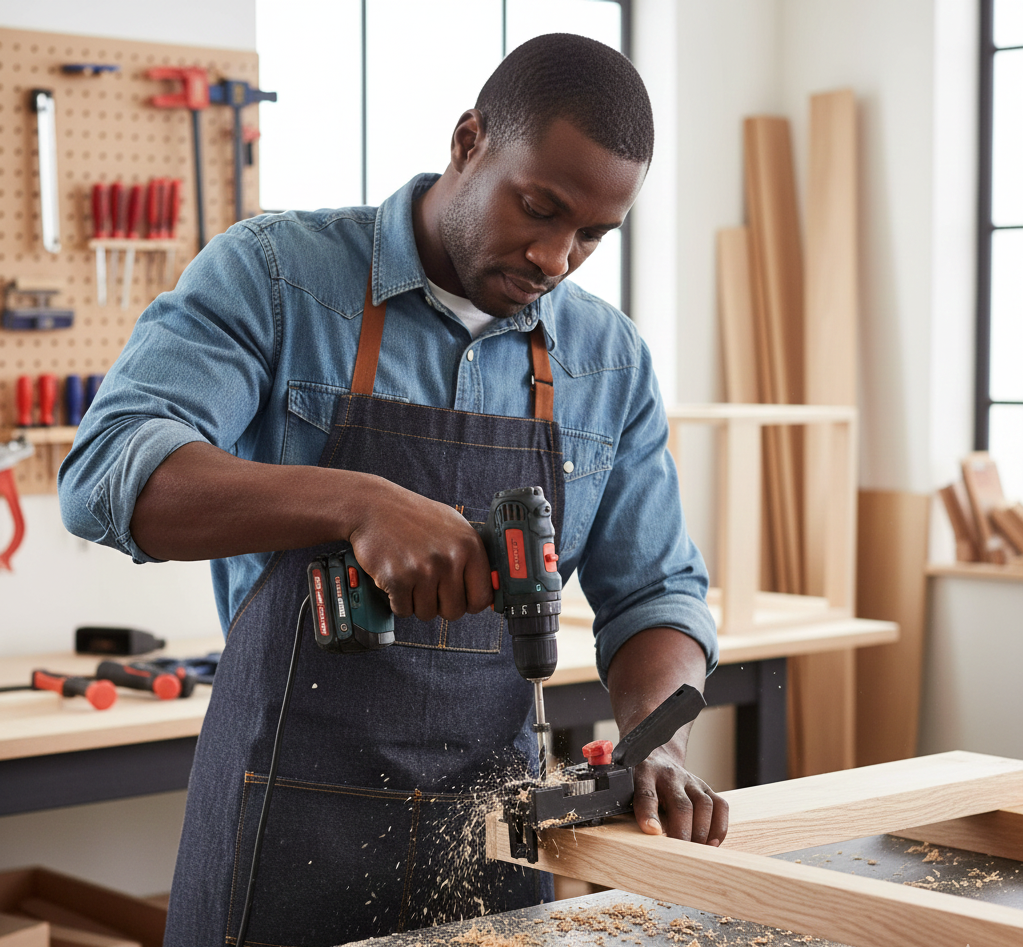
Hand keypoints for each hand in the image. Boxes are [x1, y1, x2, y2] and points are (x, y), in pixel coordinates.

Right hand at [347, 477, 492, 622]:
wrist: (373, 506)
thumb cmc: (413, 516)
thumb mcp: (453, 526)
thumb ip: (471, 555)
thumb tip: (491, 586)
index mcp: (469, 546)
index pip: (482, 597)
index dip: (470, 603)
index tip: (461, 600)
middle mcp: (450, 558)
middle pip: (455, 611)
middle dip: (440, 605)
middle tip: (428, 586)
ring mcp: (424, 570)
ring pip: (427, 614)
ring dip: (417, 602)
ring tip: (410, 577)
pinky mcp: (398, 579)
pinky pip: (404, 611)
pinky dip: (397, 601)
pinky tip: (396, 578)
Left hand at [630, 741, 728, 844]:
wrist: (655, 757)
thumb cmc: (639, 782)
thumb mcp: (628, 789)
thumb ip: (633, 809)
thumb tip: (643, 837)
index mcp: (644, 776)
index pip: (646, 794)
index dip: (648, 813)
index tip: (652, 831)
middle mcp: (669, 776)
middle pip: (681, 804)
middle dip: (682, 832)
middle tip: (679, 854)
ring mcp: (690, 780)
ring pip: (704, 804)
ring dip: (702, 832)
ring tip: (695, 851)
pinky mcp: (705, 787)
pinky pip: (720, 805)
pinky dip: (719, 827)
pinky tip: (711, 843)